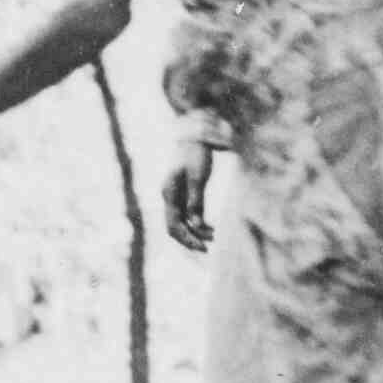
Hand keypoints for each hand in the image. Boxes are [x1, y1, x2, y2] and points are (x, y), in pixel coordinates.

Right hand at [163, 137, 213, 253]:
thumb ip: (196, 201)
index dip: (187, 239)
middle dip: (190, 238)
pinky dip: (197, 222)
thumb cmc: (196, 154)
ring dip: (196, 231)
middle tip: (207, 247)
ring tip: (213, 235)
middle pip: (175, 227)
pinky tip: (210, 227)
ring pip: (182, 221)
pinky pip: (188, 213)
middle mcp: (169, 196)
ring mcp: (175, 195)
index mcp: (169, 193)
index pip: (173, 225)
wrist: (195, 135)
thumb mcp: (198, 177)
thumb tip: (196, 224)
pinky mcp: (184, 192)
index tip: (203, 246)